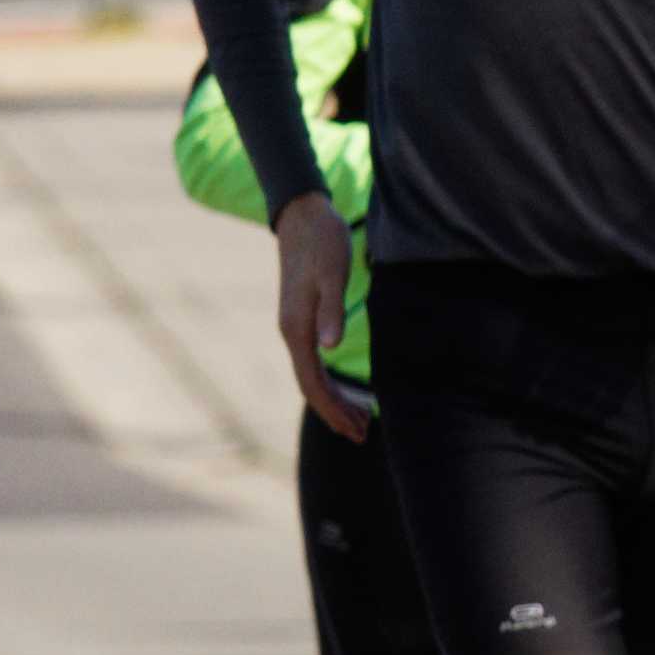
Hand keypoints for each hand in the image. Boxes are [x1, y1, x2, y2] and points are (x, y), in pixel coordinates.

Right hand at [273, 186, 369, 440]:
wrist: (304, 218)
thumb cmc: (323, 244)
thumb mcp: (333, 274)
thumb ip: (331, 310)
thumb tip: (329, 348)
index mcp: (296, 329)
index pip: (311, 382)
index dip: (332, 409)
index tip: (355, 430)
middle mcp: (292, 333)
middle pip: (310, 385)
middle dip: (335, 413)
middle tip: (363, 436)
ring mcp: (296, 327)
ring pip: (312, 375)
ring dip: (334, 400)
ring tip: (359, 422)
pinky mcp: (304, 318)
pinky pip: (314, 361)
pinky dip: (331, 380)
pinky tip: (347, 389)